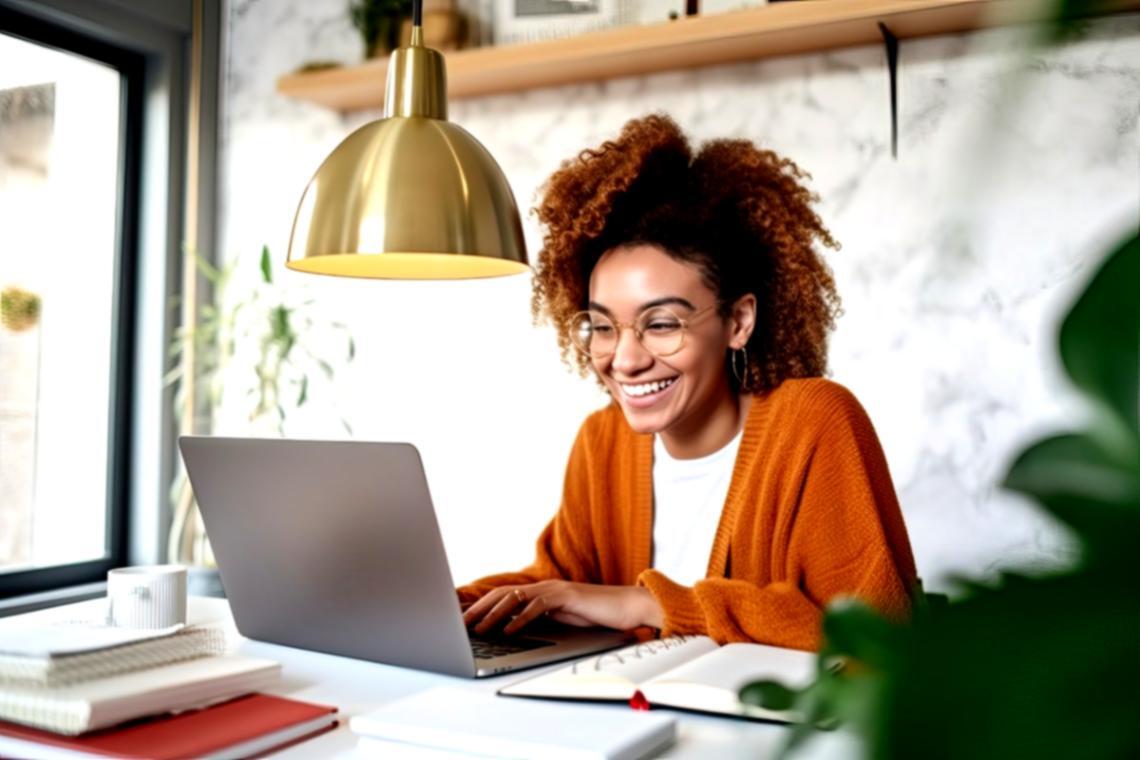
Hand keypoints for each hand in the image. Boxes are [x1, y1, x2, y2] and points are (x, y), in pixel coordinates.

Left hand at [462, 580, 662, 635]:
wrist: (627, 607)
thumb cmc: (596, 614)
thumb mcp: (561, 618)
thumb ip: (539, 619)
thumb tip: (511, 628)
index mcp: (541, 592)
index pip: (505, 595)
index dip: (483, 605)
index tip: (464, 617)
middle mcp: (544, 587)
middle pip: (503, 594)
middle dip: (479, 608)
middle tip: (461, 622)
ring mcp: (555, 589)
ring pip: (515, 598)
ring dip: (494, 614)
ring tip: (478, 628)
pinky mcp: (566, 596)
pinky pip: (538, 606)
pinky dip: (520, 619)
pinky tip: (509, 630)